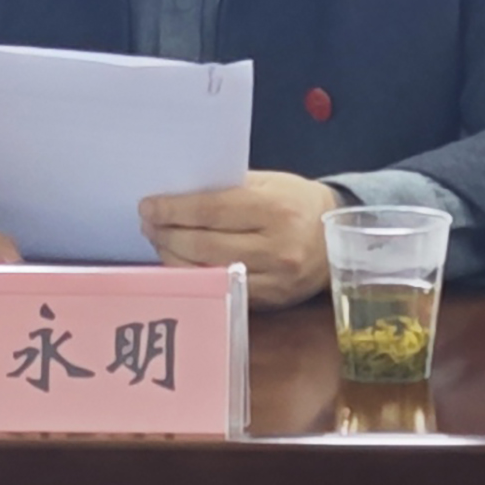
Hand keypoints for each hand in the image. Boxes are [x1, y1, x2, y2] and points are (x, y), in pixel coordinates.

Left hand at [140, 171, 341, 309]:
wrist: (336, 240)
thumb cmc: (298, 202)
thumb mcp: (270, 183)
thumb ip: (229, 187)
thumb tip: (179, 192)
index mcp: (274, 210)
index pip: (211, 211)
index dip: (174, 210)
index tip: (148, 206)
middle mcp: (275, 248)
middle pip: (204, 245)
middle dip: (167, 234)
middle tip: (147, 223)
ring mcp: (273, 280)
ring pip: (208, 272)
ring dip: (173, 256)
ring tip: (159, 240)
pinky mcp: (270, 301)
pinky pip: (221, 289)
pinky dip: (195, 276)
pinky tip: (181, 262)